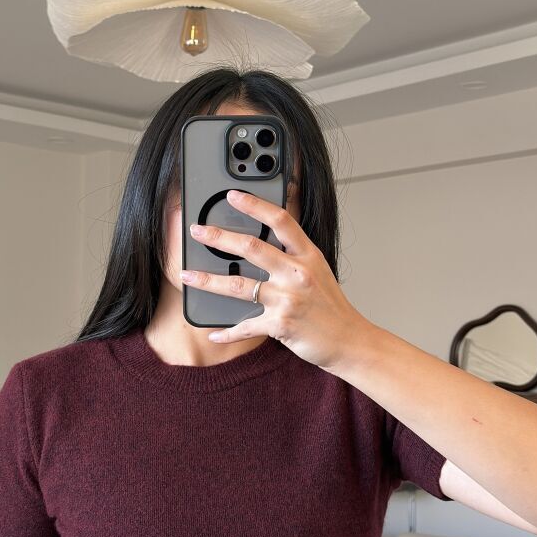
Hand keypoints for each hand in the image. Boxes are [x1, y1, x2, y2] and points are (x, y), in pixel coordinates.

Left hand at [182, 188, 370, 371]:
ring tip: (187, 275)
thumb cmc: (332, 308)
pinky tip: (214, 332)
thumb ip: (294, 256)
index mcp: (308, 255)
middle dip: (218, 237)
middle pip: (251, 247)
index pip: (280, 221)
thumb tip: (262, 244)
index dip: (255, 205)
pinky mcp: (280, 325)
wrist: (349, 340)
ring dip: (207, 280)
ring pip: (237, 285)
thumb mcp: (319, 271)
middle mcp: (297, 273)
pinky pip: (245, 327)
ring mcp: (288, 299)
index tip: (233, 196)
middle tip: (197, 231)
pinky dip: (228, 332)